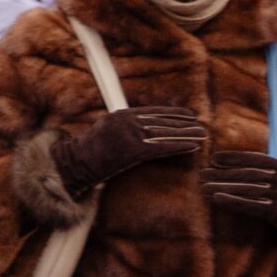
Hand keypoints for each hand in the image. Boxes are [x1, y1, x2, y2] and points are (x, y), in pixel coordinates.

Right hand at [51, 106, 206, 195]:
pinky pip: (162, 147)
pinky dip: (179, 146)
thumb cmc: (89, 153)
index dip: (172, 113)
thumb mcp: (105, 132)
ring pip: (164, 133)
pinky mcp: (133, 150)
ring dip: (186, 134)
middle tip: (202, 126)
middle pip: (161, 121)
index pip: (152, 112)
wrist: (74, 165)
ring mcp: (129, 135)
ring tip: (202, 135)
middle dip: (184, 124)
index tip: (188, 115)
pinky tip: (193, 146)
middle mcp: (126, 122)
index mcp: (120, 115)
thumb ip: (124, 127)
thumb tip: (144, 128)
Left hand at [201, 150, 276, 249]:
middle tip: (202, 174)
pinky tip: (217, 199)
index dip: (234, 157)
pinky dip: (233, 202)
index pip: (256, 159)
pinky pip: (252, 206)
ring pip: (247, 189)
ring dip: (223, 187)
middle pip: (247, 174)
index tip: (214, 158)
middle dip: (222, 173)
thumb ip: (266, 172)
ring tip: (204, 187)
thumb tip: (235, 166)